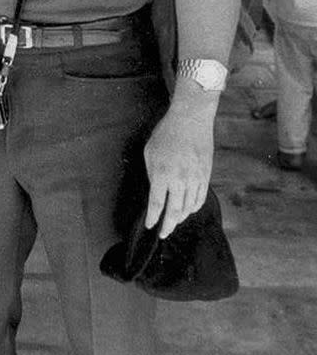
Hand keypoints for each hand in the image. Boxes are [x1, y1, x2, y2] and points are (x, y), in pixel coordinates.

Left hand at [142, 103, 213, 238]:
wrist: (191, 120)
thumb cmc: (166, 134)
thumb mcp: (150, 153)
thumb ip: (152, 175)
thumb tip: (156, 192)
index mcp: (162, 174)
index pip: (157, 204)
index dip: (153, 218)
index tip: (150, 226)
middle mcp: (180, 180)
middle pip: (174, 212)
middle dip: (167, 226)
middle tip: (163, 234)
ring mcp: (195, 179)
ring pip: (188, 208)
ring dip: (180, 218)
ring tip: (173, 222)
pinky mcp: (206, 176)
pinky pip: (200, 198)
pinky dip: (193, 208)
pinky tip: (187, 210)